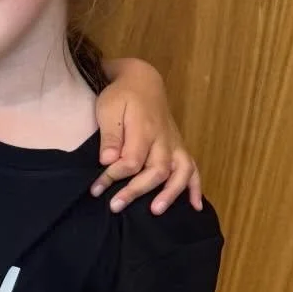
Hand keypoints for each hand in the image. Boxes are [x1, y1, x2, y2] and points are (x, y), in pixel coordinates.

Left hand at [91, 59, 202, 214]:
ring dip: (171, 193)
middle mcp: (163, 139)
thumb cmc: (122, 95)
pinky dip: (195, 187)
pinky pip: (193, 168)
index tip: (97, 187)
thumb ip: (111, 135)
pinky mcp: (178, 147)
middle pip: (156, 170)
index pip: (131, 161)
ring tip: (156, 211)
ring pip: (180, 171)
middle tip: (116, 206)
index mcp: (144, 129)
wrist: (142, 80)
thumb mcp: (108, 108)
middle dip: (136, 191)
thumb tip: (108, 160)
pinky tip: (194, 206)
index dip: (114, 177)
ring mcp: (174, 143)